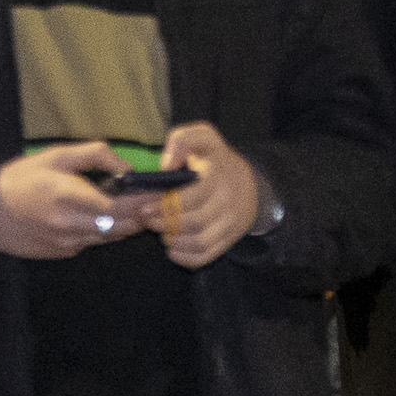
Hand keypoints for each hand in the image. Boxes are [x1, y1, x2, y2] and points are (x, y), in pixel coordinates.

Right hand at [0, 142, 170, 258]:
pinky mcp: (64, 253)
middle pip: (121, 226)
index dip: (143, 202)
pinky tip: (110, 218)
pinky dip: (109, 231)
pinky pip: (95, 242)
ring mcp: (67, 243)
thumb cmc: (22, 178)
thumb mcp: (56, 155)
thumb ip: (95, 155)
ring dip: (129, 224)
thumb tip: (127, 167)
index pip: (118, 207)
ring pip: (112, 237)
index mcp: (68, 196)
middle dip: (142, 214)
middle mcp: (70, 225)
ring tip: (140, 208)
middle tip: (157, 200)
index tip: (159, 192)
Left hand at [151, 123, 260, 268]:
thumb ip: (182, 140)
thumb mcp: (202, 136)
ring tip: (161, 234)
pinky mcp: (229, 238)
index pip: (192, 197)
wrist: (250, 182)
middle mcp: (227, 200)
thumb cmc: (214, 159)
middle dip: (165, 225)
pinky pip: (208, 255)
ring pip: (201, 242)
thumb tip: (166, 165)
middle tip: (148, 222)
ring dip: (175, 242)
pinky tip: (172, 250)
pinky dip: (187, 258)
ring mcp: (230, 222)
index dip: (165, 206)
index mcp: (217, 174)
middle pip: (195, 222)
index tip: (145, 209)